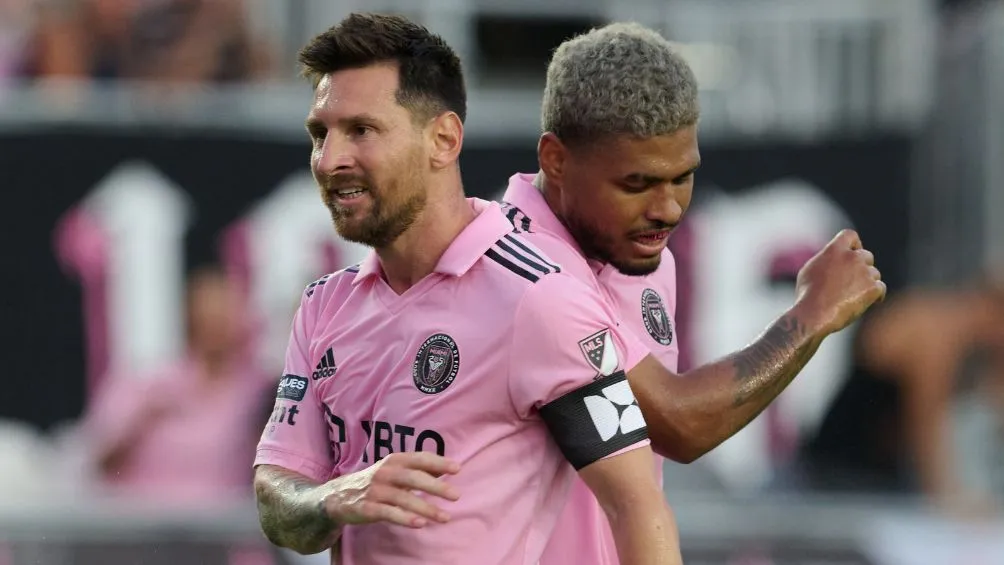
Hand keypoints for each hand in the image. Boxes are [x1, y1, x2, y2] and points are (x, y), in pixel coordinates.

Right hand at [322, 452, 460, 528]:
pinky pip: (389, 513)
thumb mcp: (396, 470)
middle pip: (414, 478)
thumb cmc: (376, 481)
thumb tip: (447, 468)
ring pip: (404, 498)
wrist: (338, 495)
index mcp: (395, 460)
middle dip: (436, 487)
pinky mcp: (367, 508)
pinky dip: (405, 518)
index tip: (457, 469)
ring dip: (426, 508)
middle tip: (456, 495)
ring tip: (445, 517)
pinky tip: (420, 524)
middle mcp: (385, 473)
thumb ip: (420, 469)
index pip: (420, 458)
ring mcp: (376, 491)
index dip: (438, 462)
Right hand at [795, 229, 886, 334]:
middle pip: (867, 256)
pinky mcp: (872, 288)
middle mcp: (851, 257)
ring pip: (874, 273)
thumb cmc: (807, 295)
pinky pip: (881, 288)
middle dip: (863, 267)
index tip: (852, 254)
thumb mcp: (810, 270)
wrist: (814, 314)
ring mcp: (864, 272)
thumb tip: (834, 258)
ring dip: (867, 283)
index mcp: (834, 250)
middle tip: (854, 281)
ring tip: (853, 296)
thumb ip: (826, 260)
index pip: (850, 235)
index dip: (854, 244)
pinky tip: (867, 302)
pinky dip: (875, 295)